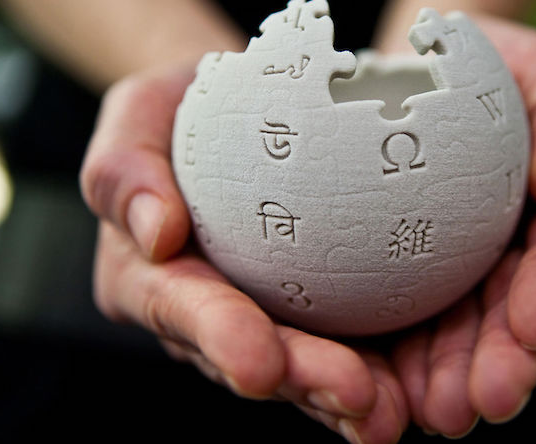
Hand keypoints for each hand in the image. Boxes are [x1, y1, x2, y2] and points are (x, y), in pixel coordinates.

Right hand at [81, 65, 407, 443]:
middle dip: (301, 380)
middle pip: (250, 354)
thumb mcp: (138, 115)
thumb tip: (156, 232)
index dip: (220, 336)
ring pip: (300, 370)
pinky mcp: (310, 316)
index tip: (260, 362)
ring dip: (342, 395)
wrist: (239, 113)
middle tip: (353, 393)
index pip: (180, 307)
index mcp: (148, 277)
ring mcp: (259, 322)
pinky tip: (410, 391)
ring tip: (389, 411)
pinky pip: (343, 349)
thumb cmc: (184, 112)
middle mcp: (203, 316)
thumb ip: (124, 168)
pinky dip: (377, 372)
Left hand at [379, 15, 535, 436]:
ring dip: (455, 378)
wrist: (414, 76)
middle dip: (505, 363)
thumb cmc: (479, 68)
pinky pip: (414, 326)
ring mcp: (471, 272)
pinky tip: (391, 391)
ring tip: (435, 411)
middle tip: (483, 400)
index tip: (533, 328)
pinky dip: (406, 363)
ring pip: (469, 335)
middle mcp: (521, 250)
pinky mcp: (419, 282)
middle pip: (522, 314)